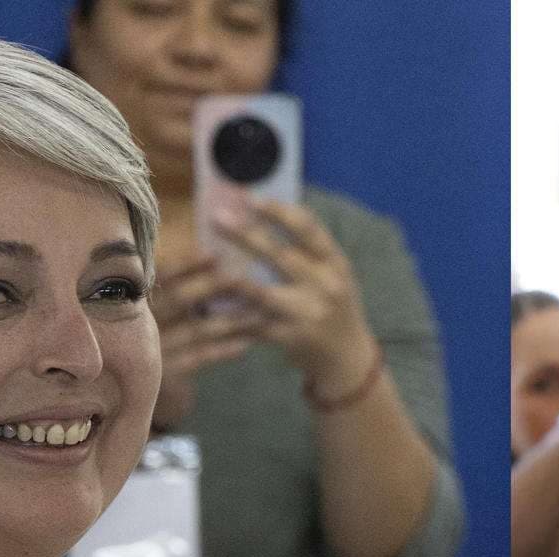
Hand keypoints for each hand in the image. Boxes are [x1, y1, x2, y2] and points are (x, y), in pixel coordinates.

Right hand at [149, 235, 262, 429]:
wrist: (124, 389)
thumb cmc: (148, 334)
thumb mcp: (150, 305)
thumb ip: (172, 282)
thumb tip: (212, 255)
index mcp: (132, 297)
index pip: (161, 276)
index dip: (189, 265)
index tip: (216, 255)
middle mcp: (137, 321)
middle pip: (180, 300)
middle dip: (212, 287)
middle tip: (243, 277)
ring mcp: (151, 349)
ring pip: (196, 330)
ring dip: (229, 319)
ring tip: (258, 311)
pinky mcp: (164, 373)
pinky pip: (198, 358)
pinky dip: (223, 350)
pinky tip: (246, 343)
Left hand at [210, 197, 373, 389]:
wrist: (348, 357)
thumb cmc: (335, 306)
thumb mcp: (333, 274)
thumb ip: (308, 249)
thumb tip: (267, 210)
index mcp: (335, 263)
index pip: (308, 229)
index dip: (279, 212)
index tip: (251, 198)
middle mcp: (325, 286)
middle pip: (281, 256)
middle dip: (246, 234)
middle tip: (217, 216)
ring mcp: (307, 314)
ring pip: (264, 293)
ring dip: (233, 278)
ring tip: (210, 265)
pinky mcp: (290, 338)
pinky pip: (255, 324)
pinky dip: (232, 315)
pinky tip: (211, 304)